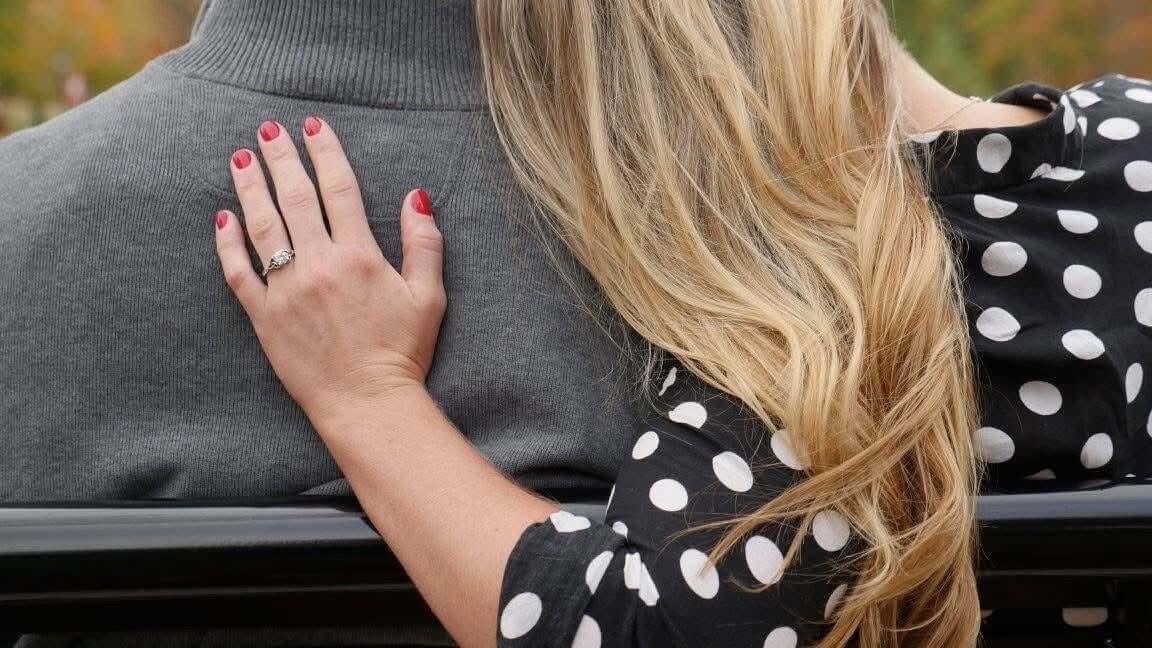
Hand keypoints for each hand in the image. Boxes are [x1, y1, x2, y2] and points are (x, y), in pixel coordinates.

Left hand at [213, 117, 445, 419]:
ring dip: (250, 188)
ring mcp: (286, 290)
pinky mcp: (264, 317)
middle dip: (281, 158)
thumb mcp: (429, 296)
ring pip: (262, 227)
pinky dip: (227, 244)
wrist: (367, 404)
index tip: (314, 126)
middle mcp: (319, 265)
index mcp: (359, 256)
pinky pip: (238, 273)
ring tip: (241, 158)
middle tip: (267, 129)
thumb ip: (424, 243)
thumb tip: (416, 196)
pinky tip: (223, 218)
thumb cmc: (402, 352)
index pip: (339, 190)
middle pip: (295, 198)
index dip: (325, 153)